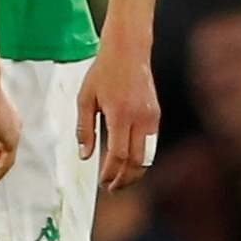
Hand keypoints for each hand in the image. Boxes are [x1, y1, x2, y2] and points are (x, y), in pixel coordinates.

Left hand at [78, 42, 159, 190]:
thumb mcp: (85, 98)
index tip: (102, 182)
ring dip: (135, 173)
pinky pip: (151, 144)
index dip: (111, 172)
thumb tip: (85, 155)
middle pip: (137, 162)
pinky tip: (129, 162)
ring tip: (120, 180)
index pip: (119, 154)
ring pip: (148, 157)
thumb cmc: (103, 72)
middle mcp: (140, 119)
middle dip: (125, 179)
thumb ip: (84, 128)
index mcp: (120, 115)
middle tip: (111, 188)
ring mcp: (152, 118)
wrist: (128, 51)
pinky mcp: (156, 116)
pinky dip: (142, 158)